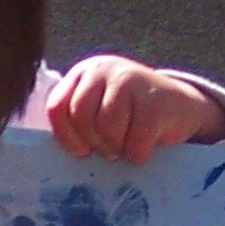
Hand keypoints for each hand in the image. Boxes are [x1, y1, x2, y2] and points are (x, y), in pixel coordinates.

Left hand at [47, 56, 224, 163]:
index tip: (82, 151)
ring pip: (107, 127)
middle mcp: (104, 69)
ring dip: (116, 148)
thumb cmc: (128, 118)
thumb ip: (74, 121)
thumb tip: (47, 156)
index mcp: (82, 74)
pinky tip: (145, 147)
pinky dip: (138, 153)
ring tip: (126, 146)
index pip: (57, 107)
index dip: (66, 136)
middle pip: (81, 116)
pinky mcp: (156, 99)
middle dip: (94, 142)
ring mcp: (131, 79)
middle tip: (109, 150)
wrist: (177, 107)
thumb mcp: (97, 112)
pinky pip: (135, 140)